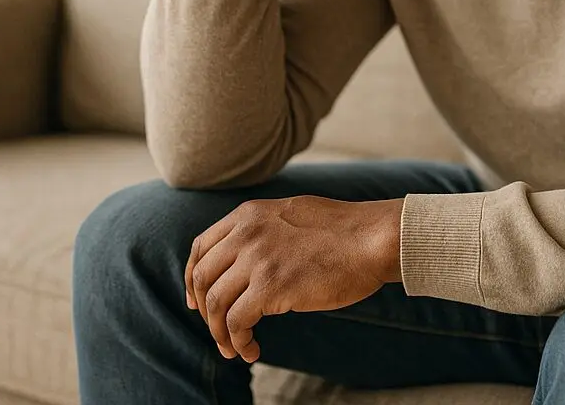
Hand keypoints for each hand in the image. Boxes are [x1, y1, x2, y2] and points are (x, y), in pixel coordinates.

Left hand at [185, 194, 402, 362]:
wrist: (372, 239)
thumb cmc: (343, 231)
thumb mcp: (292, 214)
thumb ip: (264, 228)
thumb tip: (247, 254)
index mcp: (250, 214)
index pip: (202, 246)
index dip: (193, 278)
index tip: (197, 301)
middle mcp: (247, 233)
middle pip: (203, 277)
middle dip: (204, 310)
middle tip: (218, 330)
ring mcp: (258, 259)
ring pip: (215, 303)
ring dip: (220, 333)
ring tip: (235, 348)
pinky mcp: (271, 287)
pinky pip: (237, 323)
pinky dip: (239, 342)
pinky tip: (252, 350)